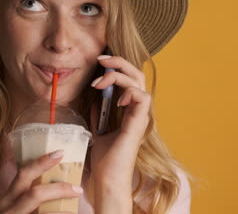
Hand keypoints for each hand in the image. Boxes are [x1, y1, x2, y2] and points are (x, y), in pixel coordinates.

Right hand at [0, 150, 83, 213]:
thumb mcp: (20, 205)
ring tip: (75, 209)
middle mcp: (8, 210)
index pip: (23, 174)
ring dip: (63, 211)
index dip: (42, 162)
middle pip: (34, 194)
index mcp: (8, 198)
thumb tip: (59, 179)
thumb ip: (32, 193)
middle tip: (78, 188)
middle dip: (59, 189)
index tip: (60, 153)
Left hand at [89, 55, 150, 186]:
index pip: (130, 79)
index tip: (99, 64)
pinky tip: (115, 99)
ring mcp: (139, 117)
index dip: (117, 67)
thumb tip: (94, 100)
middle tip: (101, 60)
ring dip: (119, 76)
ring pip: (139, 82)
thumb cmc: (104, 159)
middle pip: (138, 75)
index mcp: (129, 111)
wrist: (106, 179)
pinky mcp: (138, 124)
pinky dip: (129, 92)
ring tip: (99, 83)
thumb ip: (99, 114)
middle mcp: (137, 111)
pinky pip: (142, 98)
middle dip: (119, 62)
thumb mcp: (97, 130)